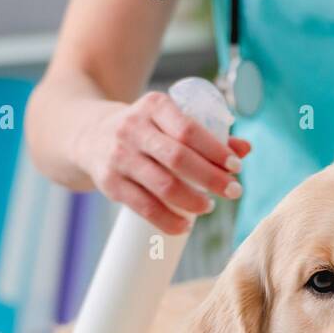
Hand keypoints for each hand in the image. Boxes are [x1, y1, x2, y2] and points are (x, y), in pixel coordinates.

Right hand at [82, 91, 251, 234]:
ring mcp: (119, 157)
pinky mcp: (110, 183)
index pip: (188, 129)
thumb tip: (245, 150)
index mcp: (153, 106)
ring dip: (193, 201)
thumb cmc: (144, 129)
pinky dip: (168, 220)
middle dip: (211, 178)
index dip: (215, 151)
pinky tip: (185, 226)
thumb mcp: (168, 120)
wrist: (88, 134)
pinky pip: (143, 207)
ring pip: (162, 185)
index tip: (236, 167)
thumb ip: (206, 134)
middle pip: (178, 158)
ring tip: (209, 207)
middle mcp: (133, 129)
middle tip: (234, 191)